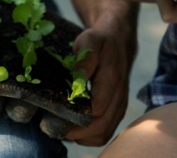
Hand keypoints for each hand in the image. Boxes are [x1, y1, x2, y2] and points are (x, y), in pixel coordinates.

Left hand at [63, 15, 134, 145]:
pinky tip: (76, 127)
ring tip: (64, 128)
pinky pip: (105, 132)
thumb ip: (85, 59)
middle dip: (78, 131)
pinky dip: (90, 135)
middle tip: (57, 127)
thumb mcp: (90, 41)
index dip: (78, 115)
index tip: (59, 114)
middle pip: (101, 127)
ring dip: (83, 135)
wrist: (119, 42)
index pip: (97, 108)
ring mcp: (119, 106)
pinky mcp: (117, 112)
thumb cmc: (100, 42)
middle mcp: (119, 97)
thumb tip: (77, 80)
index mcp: (111, 79)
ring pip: (103, 133)